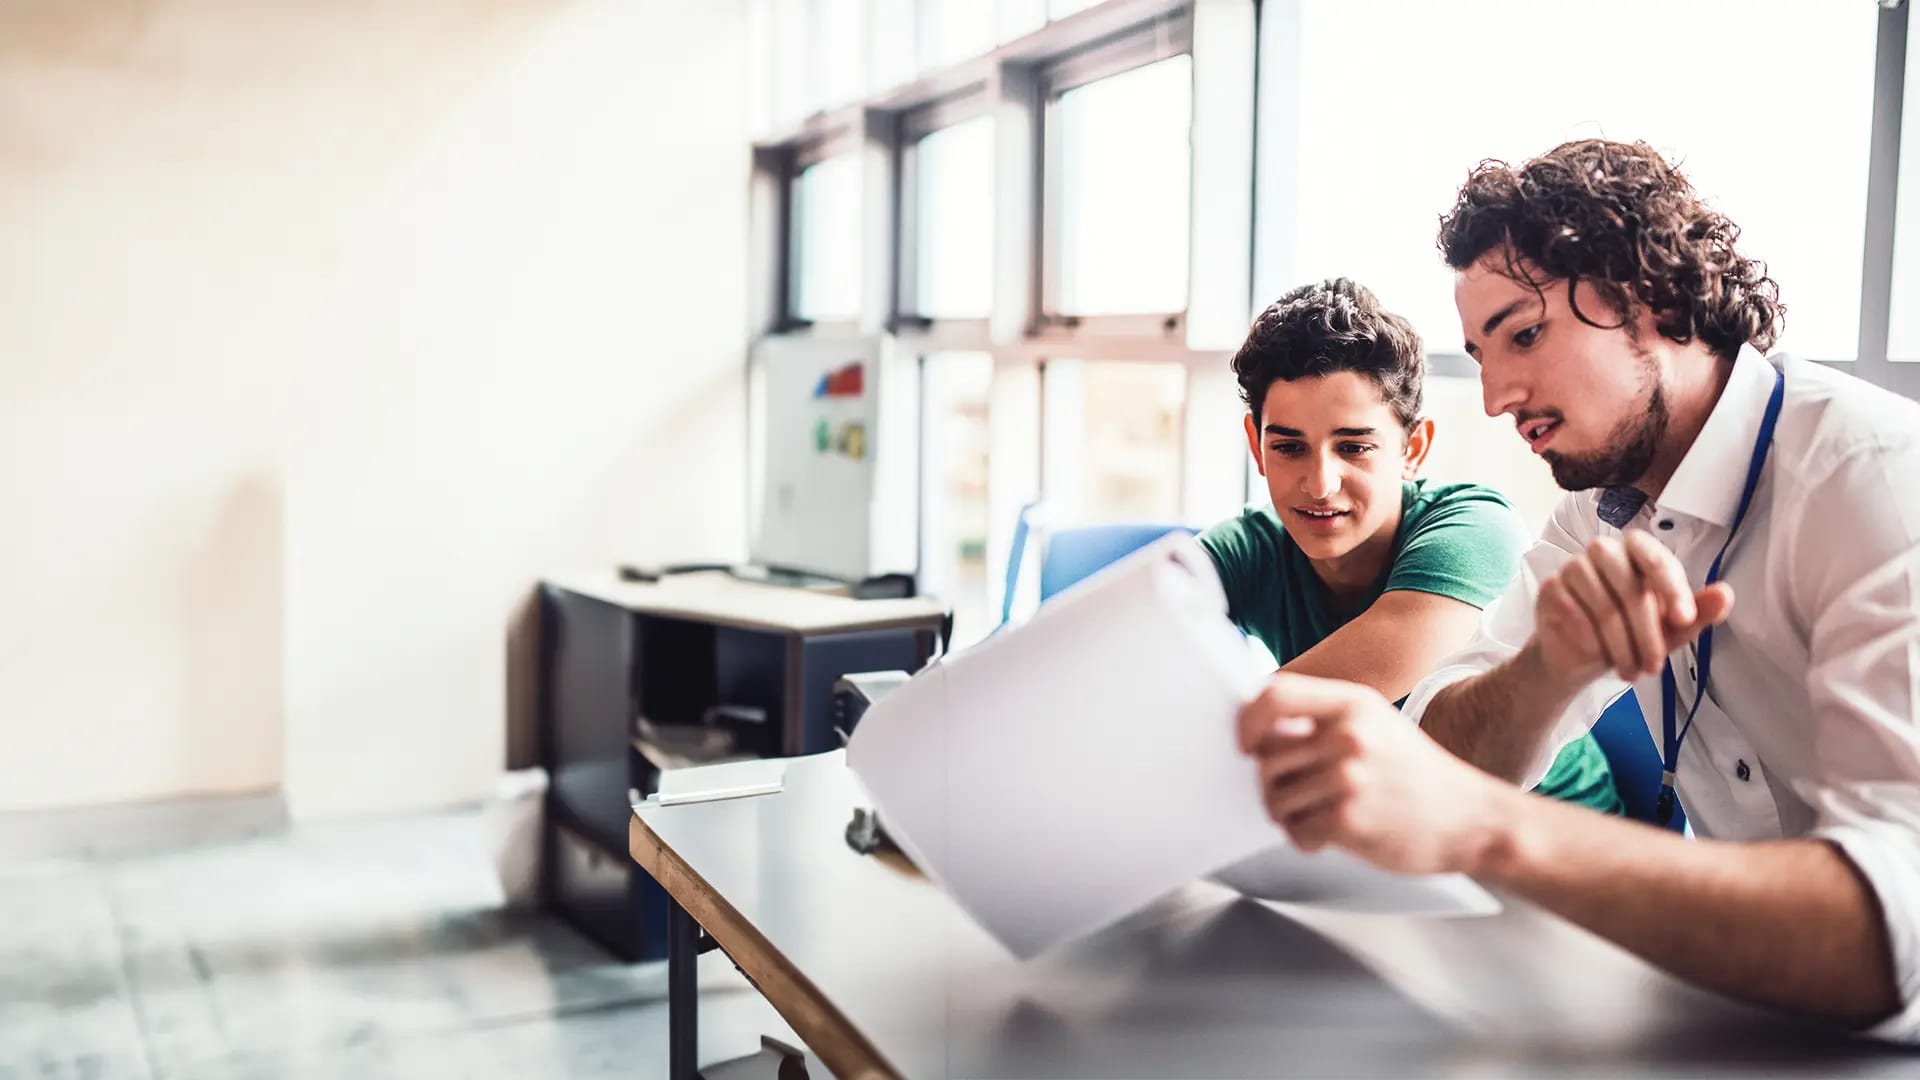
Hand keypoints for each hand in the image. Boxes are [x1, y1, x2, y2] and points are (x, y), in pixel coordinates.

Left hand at [1236, 673, 1511, 875]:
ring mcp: (1349, 777)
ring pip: (1275, 798)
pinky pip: (1297, 831)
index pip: (1273, 694)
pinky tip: (1330, 836)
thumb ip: (1324, 722)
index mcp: (1353, 704)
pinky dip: (1306, 839)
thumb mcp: (1377, 726)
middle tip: (1292, 798)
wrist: (1473, 819)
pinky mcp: (1349, 820)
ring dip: (1287, 815)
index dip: (1247, 720)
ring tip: (1316, 817)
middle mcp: (1349, 735)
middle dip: (1270, 784)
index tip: (1245, 744)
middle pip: (1266, 757)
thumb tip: (1260, 731)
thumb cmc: (1417, 775)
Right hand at [1533, 531, 1733, 684]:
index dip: (1671, 588)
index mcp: (1636, 552)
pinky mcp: (1550, 589)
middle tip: (1654, 665)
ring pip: (1604, 609)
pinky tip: (1599, 656)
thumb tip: (1724, 594)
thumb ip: (1696, 612)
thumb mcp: (1668, 629)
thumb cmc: (1627, 634)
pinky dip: (1592, 644)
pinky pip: (1576, 618)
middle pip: (1630, 589)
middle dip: (1647, 634)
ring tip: (1632, 670)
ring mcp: (1573, 568)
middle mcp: (1603, 552)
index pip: (1654, 557)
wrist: (1578, 656)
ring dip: (1621, 647)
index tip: (1684, 620)